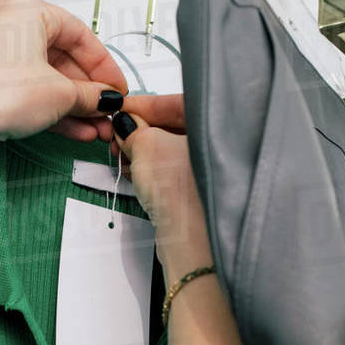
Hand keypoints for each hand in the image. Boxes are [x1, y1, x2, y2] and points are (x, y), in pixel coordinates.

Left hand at [0, 0, 127, 180]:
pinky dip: (51, 106)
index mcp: (27, 9)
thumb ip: (91, 95)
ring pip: (47, 77)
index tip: (117, 88)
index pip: (80, 35)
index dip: (105, 66)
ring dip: (73, 105)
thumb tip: (105, 99)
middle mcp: (9, 22)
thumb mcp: (59, 95)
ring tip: (95, 127)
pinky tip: (75, 129)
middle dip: (88, 92)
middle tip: (107, 112)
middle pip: (63, 57)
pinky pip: (29, 87)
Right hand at [109, 107, 212, 285]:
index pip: (176, 103)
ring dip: (145, 151)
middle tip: (119, 134)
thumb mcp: (146, 147)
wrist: (191, 242)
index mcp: (220, 125)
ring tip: (123, 156)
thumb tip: (125, 123)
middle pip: (174, 127)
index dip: (144, 106)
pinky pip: (174, 172)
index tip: (121, 109)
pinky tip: (136, 173)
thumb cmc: (182, 195)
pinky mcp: (203, 193)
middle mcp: (225, 145)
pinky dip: (154, 170)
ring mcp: (215, 170)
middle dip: (142, 130)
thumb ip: (133, 128)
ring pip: (173, 151)